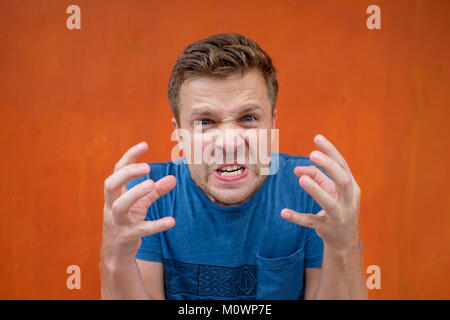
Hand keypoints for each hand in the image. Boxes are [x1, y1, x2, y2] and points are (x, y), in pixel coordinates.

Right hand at [101, 142, 176, 263]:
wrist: (116, 254)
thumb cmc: (127, 222)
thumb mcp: (140, 205)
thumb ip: (155, 191)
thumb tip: (174, 178)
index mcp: (114, 195)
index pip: (117, 171)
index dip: (129, 157)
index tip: (145, 144)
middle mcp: (111, 206)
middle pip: (110, 185)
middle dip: (127, 173)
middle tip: (147, 167)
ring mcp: (117, 222)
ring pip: (120, 206)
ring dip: (135, 193)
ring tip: (151, 184)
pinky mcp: (126, 237)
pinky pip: (140, 230)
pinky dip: (156, 225)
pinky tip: (171, 221)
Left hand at [281, 134, 360, 250]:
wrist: (345, 240)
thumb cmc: (338, 206)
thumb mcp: (331, 190)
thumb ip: (316, 176)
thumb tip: (296, 169)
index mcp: (352, 188)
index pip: (343, 165)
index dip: (331, 151)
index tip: (317, 137)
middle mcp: (349, 201)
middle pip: (343, 181)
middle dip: (329, 166)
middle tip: (312, 154)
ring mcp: (339, 216)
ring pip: (329, 203)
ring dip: (316, 190)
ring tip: (301, 179)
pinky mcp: (326, 228)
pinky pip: (311, 222)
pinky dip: (297, 217)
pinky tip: (283, 212)